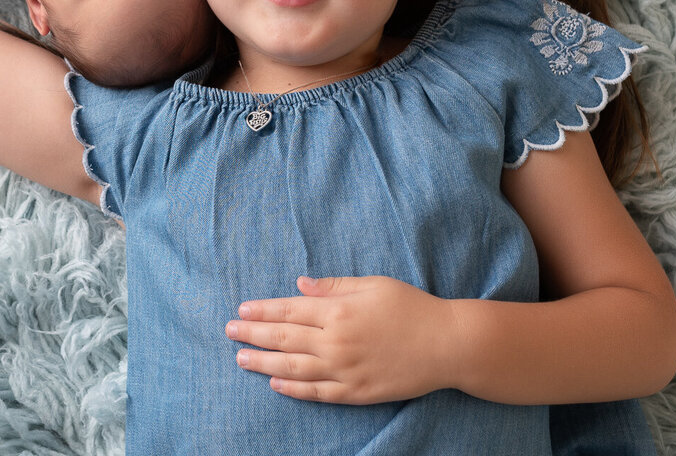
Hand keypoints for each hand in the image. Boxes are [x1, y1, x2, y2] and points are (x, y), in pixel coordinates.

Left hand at [226, 275, 457, 404]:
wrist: (446, 345)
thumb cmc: (411, 307)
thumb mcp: (372, 285)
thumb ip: (334, 287)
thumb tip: (299, 285)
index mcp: (339, 310)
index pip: (289, 309)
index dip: (263, 310)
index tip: (241, 310)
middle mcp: (336, 341)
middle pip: (284, 338)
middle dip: (253, 334)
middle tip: (229, 332)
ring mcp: (345, 369)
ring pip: (293, 367)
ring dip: (263, 363)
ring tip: (241, 359)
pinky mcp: (356, 392)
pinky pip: (316, 392)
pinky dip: (293, 389)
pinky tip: (275, 384)